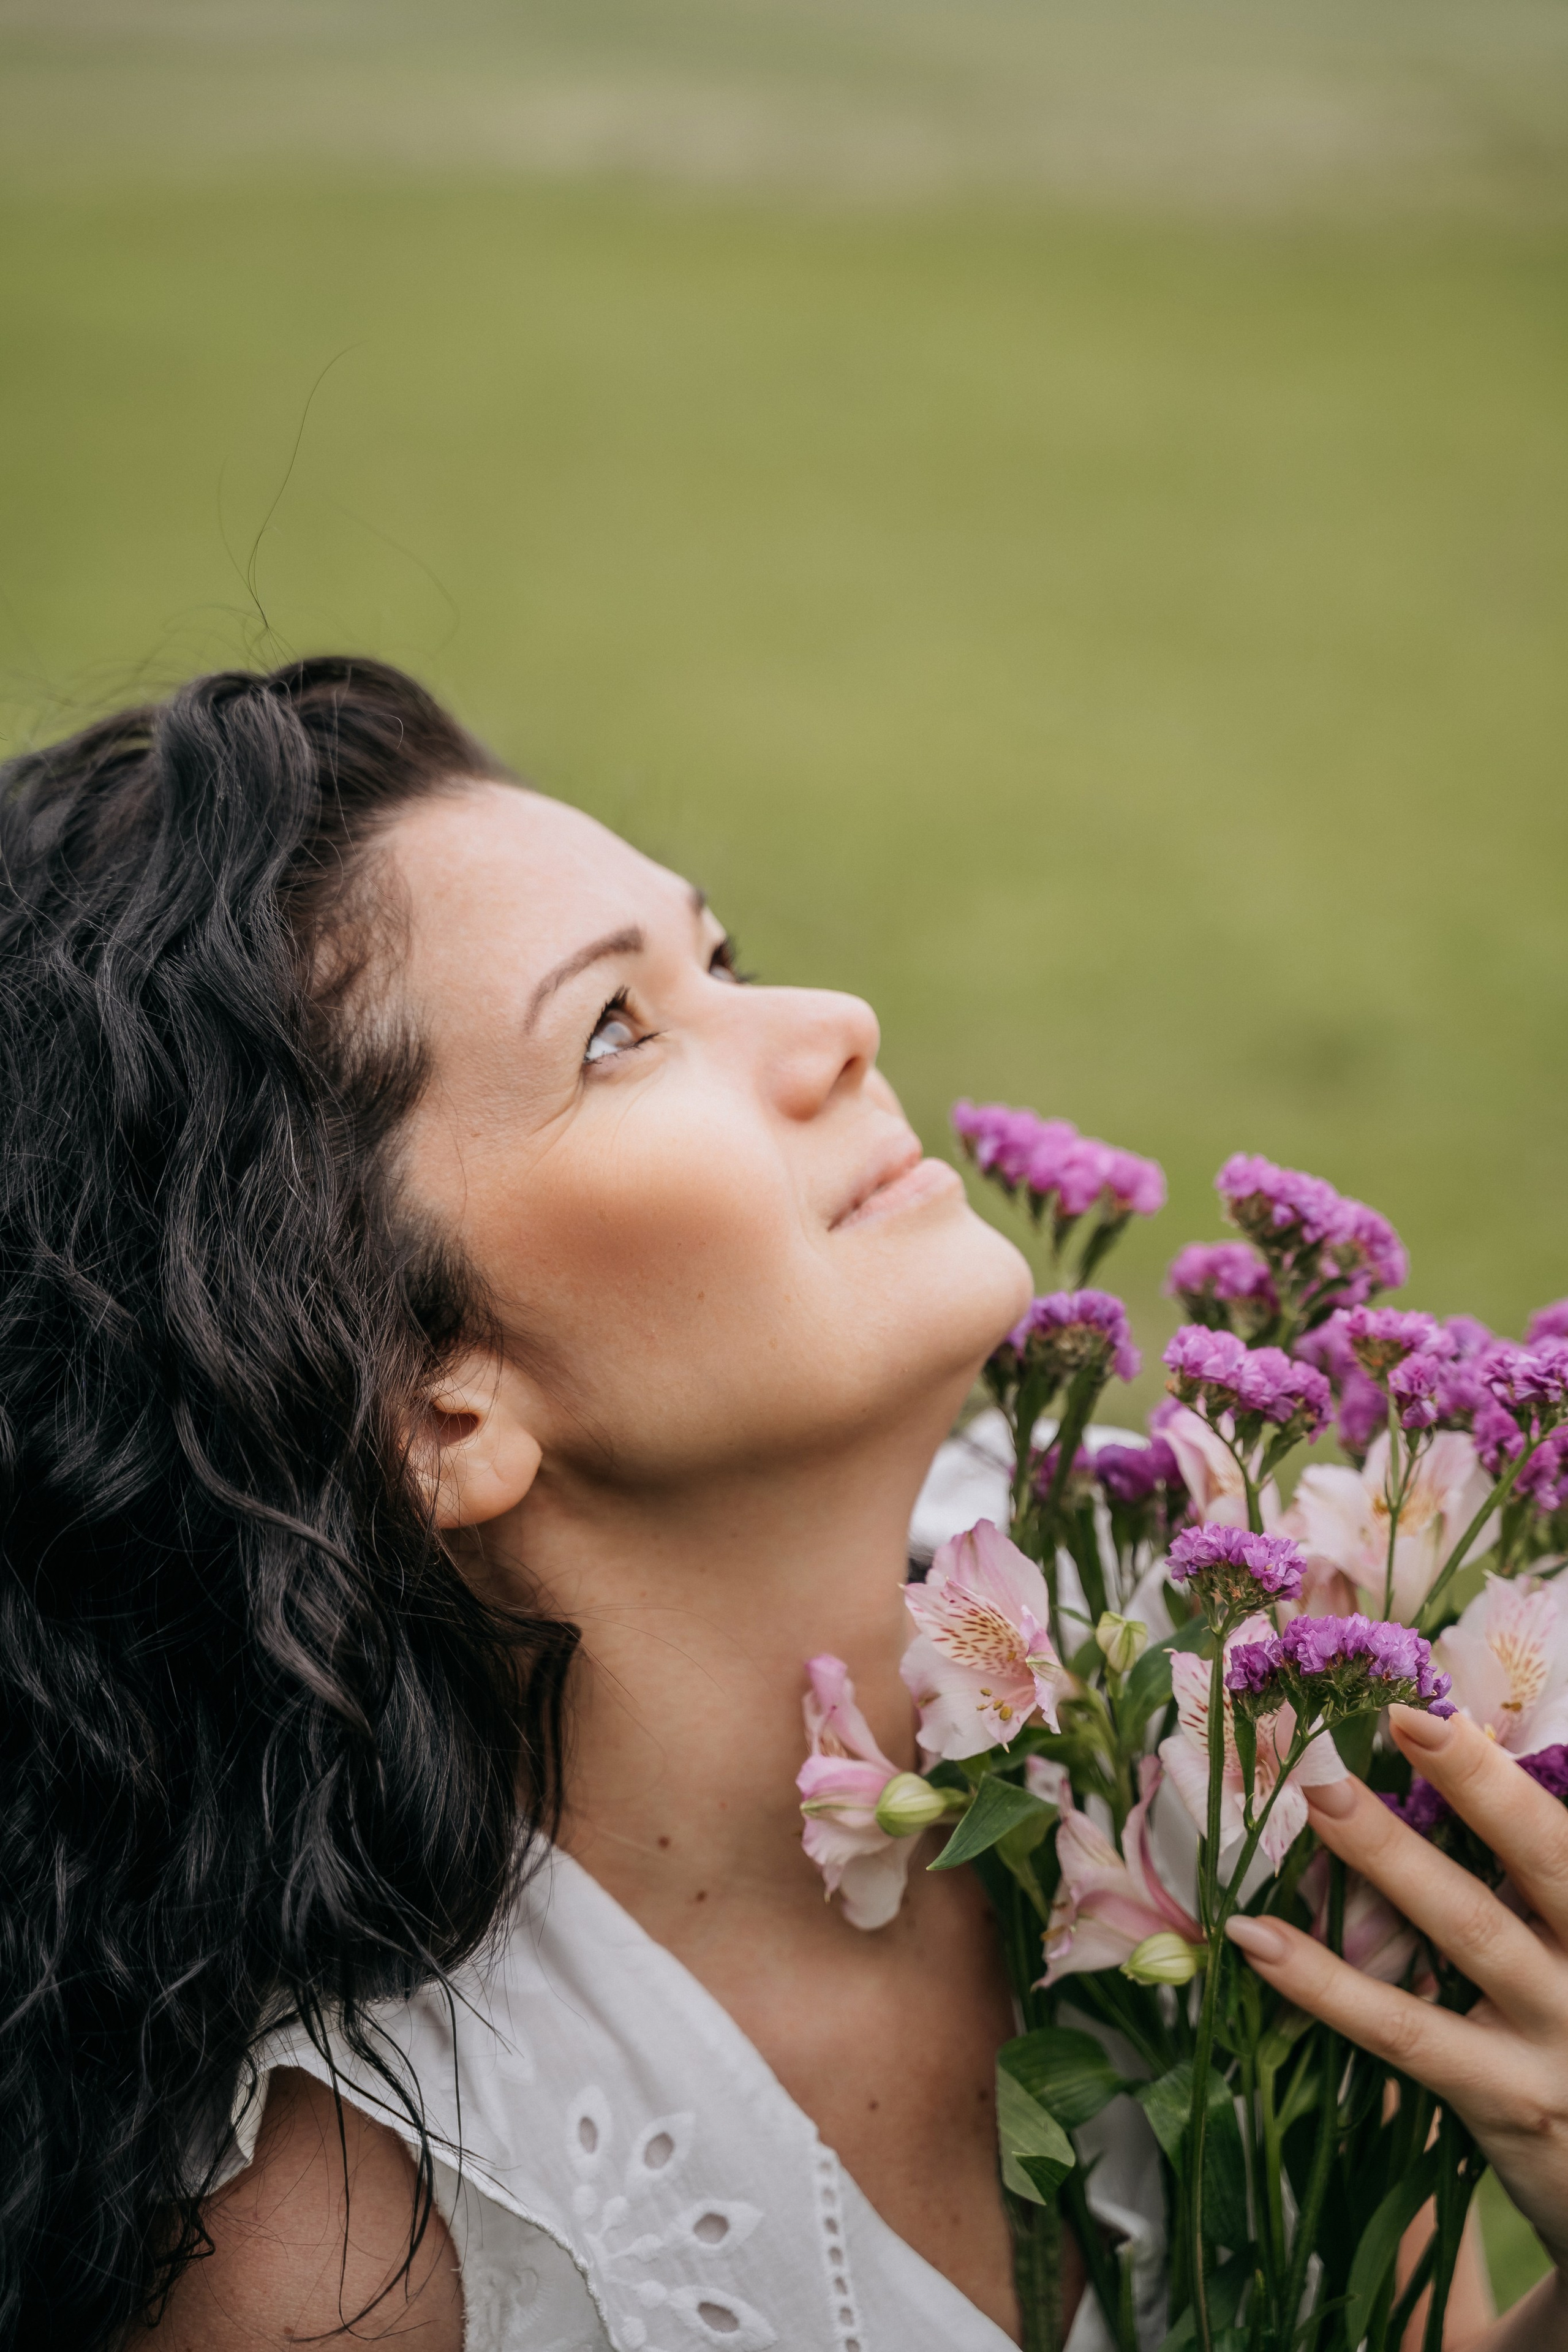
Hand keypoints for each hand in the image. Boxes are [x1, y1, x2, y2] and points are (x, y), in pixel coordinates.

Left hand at [1224, 1707, 1567, 2311]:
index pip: (1559, 1834)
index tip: (1440, 1704)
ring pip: (1470, 1931)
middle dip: (1478, 1784)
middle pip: (1545, 1859)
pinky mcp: (1506, 2101)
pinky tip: (1258, 1939)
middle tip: (1400, 1715)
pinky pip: (1407, 2032)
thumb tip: (1444, 1766)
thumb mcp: (1566, 1951)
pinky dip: (1326, 1984)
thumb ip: (1527, 1886)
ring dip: (1389, 1859)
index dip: (1500, 1771)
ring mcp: (1555, 2037)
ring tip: (1316, 1795)